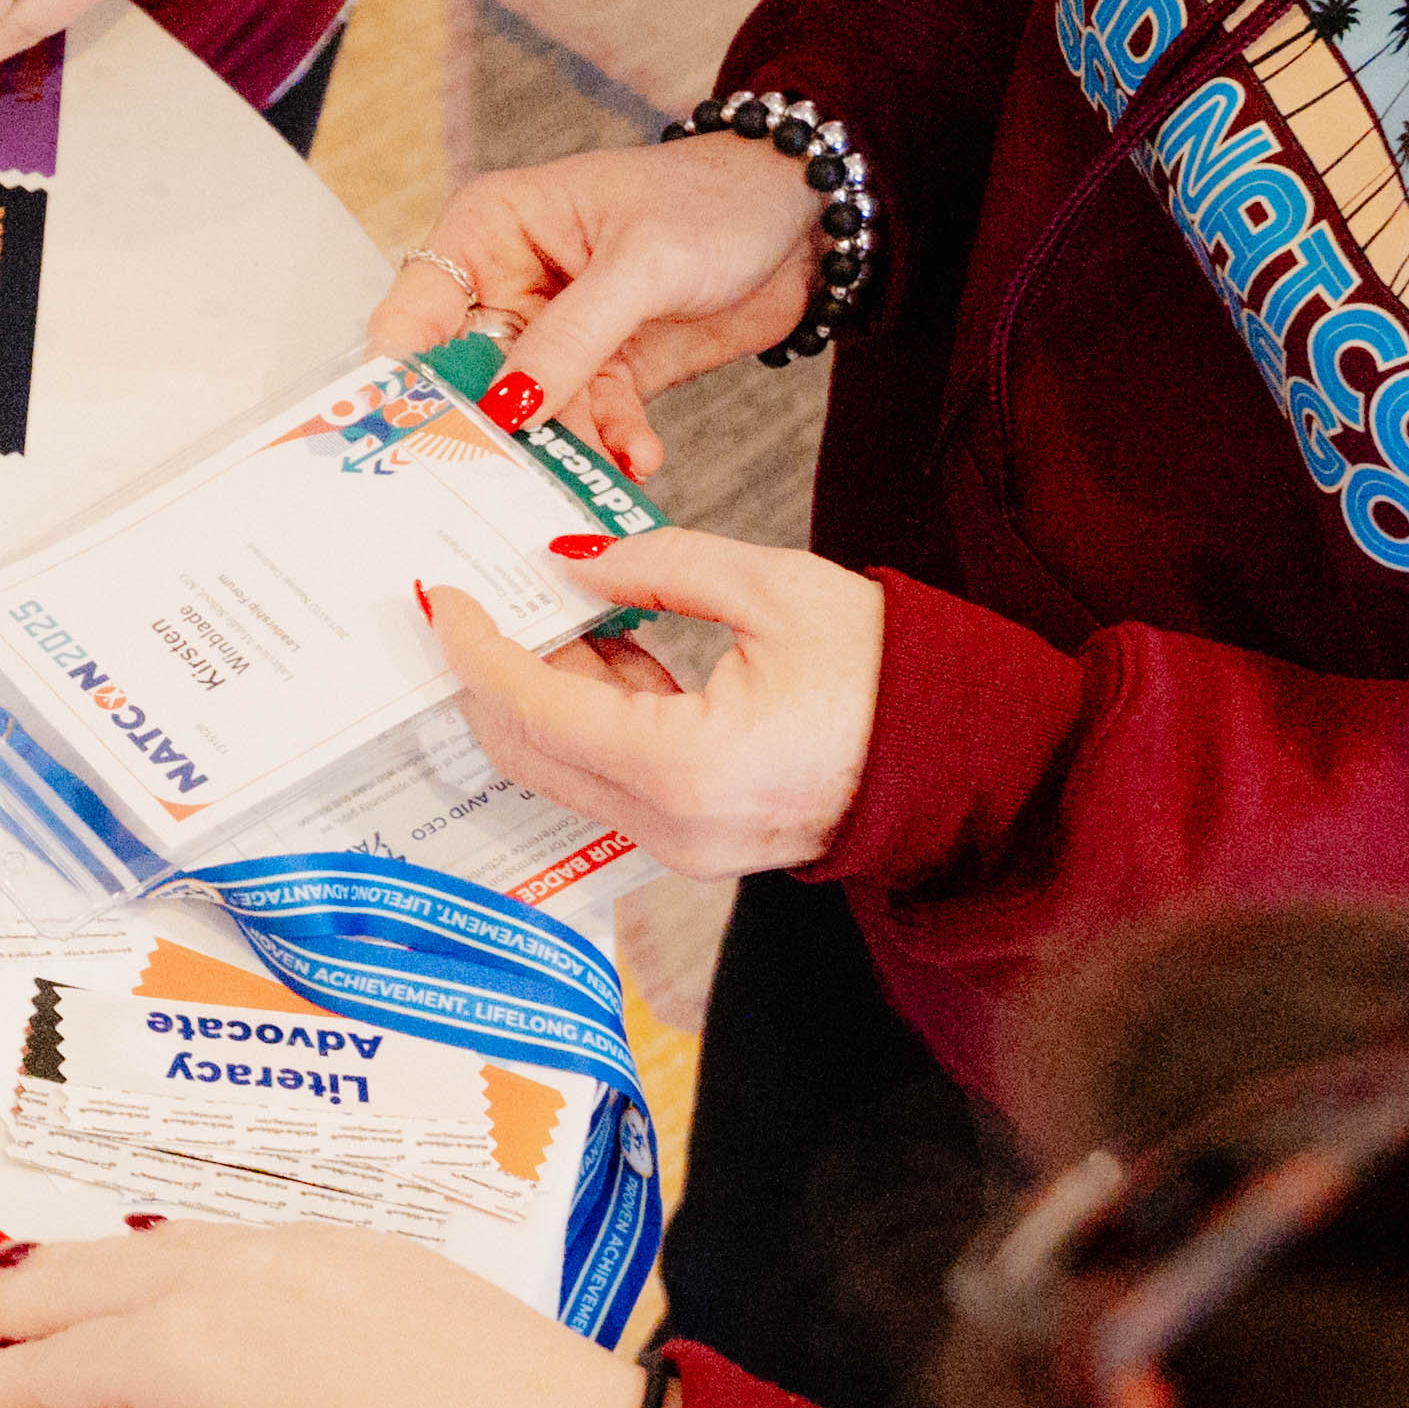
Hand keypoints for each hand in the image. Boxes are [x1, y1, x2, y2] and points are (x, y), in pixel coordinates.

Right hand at [0, 1224, 643, 1407]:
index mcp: (176, 1355)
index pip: (47, 1357)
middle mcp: (212, 1277)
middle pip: (76, 1277)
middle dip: (3, 1293)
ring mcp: (280, 1244)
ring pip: (143, 1245)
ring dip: (71, 1262)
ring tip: (21, 1275)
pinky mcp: (340, 1236)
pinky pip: (215, 1233)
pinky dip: (155, 1250)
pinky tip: (149, 1263)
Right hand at [370, 133, 824, 483]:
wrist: (807, 220)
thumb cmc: (716, 200)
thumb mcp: (640, 264)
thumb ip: (571, 339)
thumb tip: (507, 404)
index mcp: (491, 231)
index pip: (414, 314)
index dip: (405, 378)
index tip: (415, 437)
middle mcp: (510, 284)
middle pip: (464, 378)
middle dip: (484, 431)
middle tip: (497, 484)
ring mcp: (556, 335)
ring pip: (529, 415)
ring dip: (558, 451)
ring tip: (588, 481)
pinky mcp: (605, 372)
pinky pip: (587, 426)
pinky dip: (610, 448)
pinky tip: (638, 458)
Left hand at [426, 528, 886, 879]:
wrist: (966, 760)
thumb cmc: (888, 675)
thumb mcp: (773, 589)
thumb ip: (658, 566)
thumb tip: (568, 560)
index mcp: (684, 766)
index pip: (534, 708)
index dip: (475, 649)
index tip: (442, 597)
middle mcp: (669, 825)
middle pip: (528, 751)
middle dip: (492, 673)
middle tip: (483, 599)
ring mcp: (678, 846)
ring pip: (562, 769)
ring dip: (544, 693)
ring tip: (566, 612)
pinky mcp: (692, 844)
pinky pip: (607, 781)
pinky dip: (590, 719)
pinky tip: (613, 654)